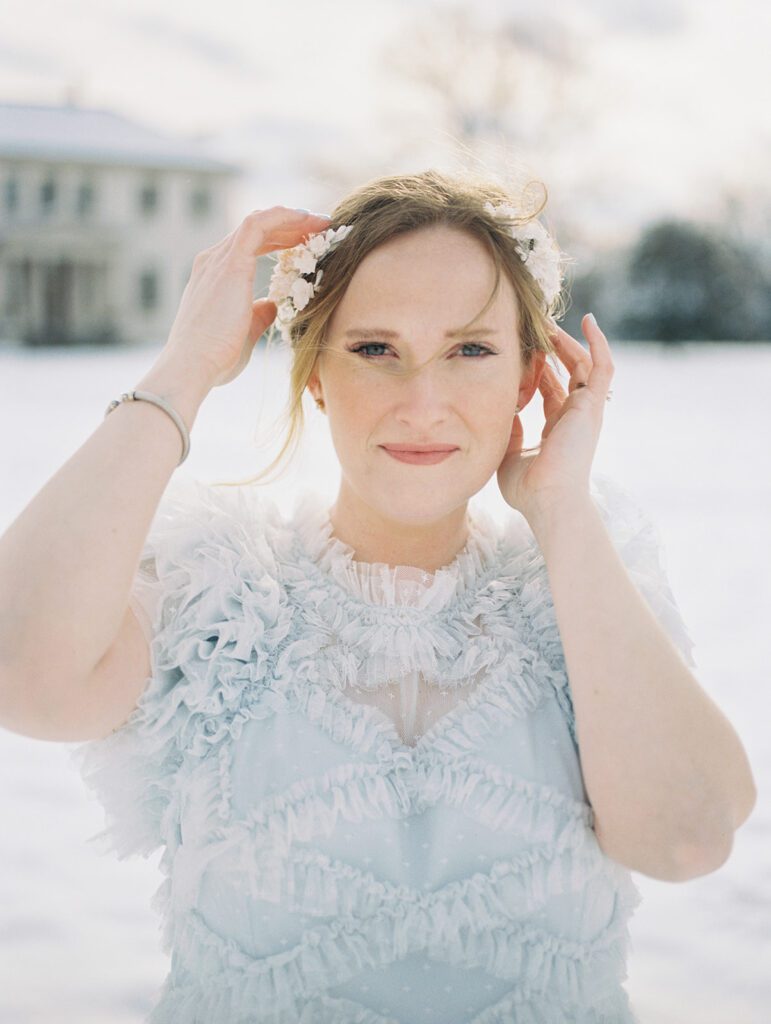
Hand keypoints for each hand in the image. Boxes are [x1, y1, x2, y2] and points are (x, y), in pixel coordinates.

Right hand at [162, 207, 331, 388]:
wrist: (194, 365)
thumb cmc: (216, 357)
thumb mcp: (245, 332)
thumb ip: (258, 315)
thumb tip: (272, 304)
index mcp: (215, 276)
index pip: (250, 246)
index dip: (280, 241)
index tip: (307, 244)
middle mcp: (213, 261)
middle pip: (257, 231)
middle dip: (290, 227)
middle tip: (320, 229)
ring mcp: (219, 259)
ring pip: (259, 222)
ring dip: (292, 219)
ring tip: (321, 222)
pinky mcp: (230, 262)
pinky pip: (258, 225)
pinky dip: (284, 217)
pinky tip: (306, 218)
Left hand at [496, 314, 613, 520]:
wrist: (548, 501)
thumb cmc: (528, 488)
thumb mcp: (509, 452)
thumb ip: (507, 427)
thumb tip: (500, 405)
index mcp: (557, 429)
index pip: (550, 390)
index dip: (537, 370)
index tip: (520, 352)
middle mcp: (575, 417)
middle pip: (567, 373)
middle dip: (552, 349)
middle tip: (534, 327)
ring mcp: (586, 410)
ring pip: (582, 364)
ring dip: (567, 342)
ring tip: (548, 322)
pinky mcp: (593, 405)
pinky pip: (602, 367)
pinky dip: (599, 343)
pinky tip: (588, 320)